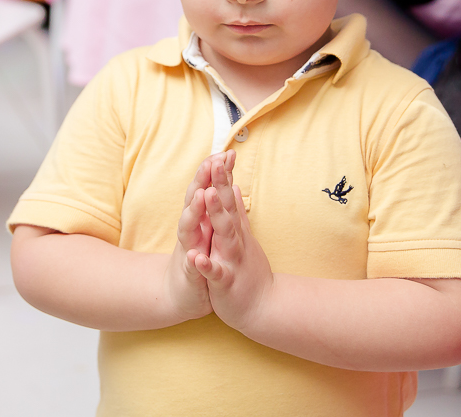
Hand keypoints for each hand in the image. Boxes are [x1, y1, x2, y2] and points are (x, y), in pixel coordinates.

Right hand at [163, 152, 233, 321]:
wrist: (181, 296)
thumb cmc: (198, 258)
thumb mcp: (208, 228)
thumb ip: (214, 204)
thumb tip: (221, 178)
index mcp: (200, 220)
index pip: (206, 190)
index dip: (214, 172)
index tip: (226, 152)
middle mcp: (192, 230)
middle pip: (194, 200)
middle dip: (202, 181)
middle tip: (212, 160)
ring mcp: (188, 250)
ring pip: (189, 228)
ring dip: (193, 211)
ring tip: (201, 195)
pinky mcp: (189, 274)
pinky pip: (192, 267)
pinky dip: (194, 261)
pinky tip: (194, 256)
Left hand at [194, 150, 275, 332]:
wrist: (264, 308)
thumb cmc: (250, 272)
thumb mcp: (244, 237)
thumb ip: (238, 212)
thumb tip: (234, 187)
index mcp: (235, 231)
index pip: (228, 198)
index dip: (224, 176)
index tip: (222, 152)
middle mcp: (235, 241)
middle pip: (227, 209)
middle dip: (220, 186)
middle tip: (217, 162)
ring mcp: (232, 260)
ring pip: (224, 235)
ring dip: (217, 215)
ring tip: (208, 196)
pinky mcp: (226, 282)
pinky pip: (215, 273)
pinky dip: (206, 265)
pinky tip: (197, 257)